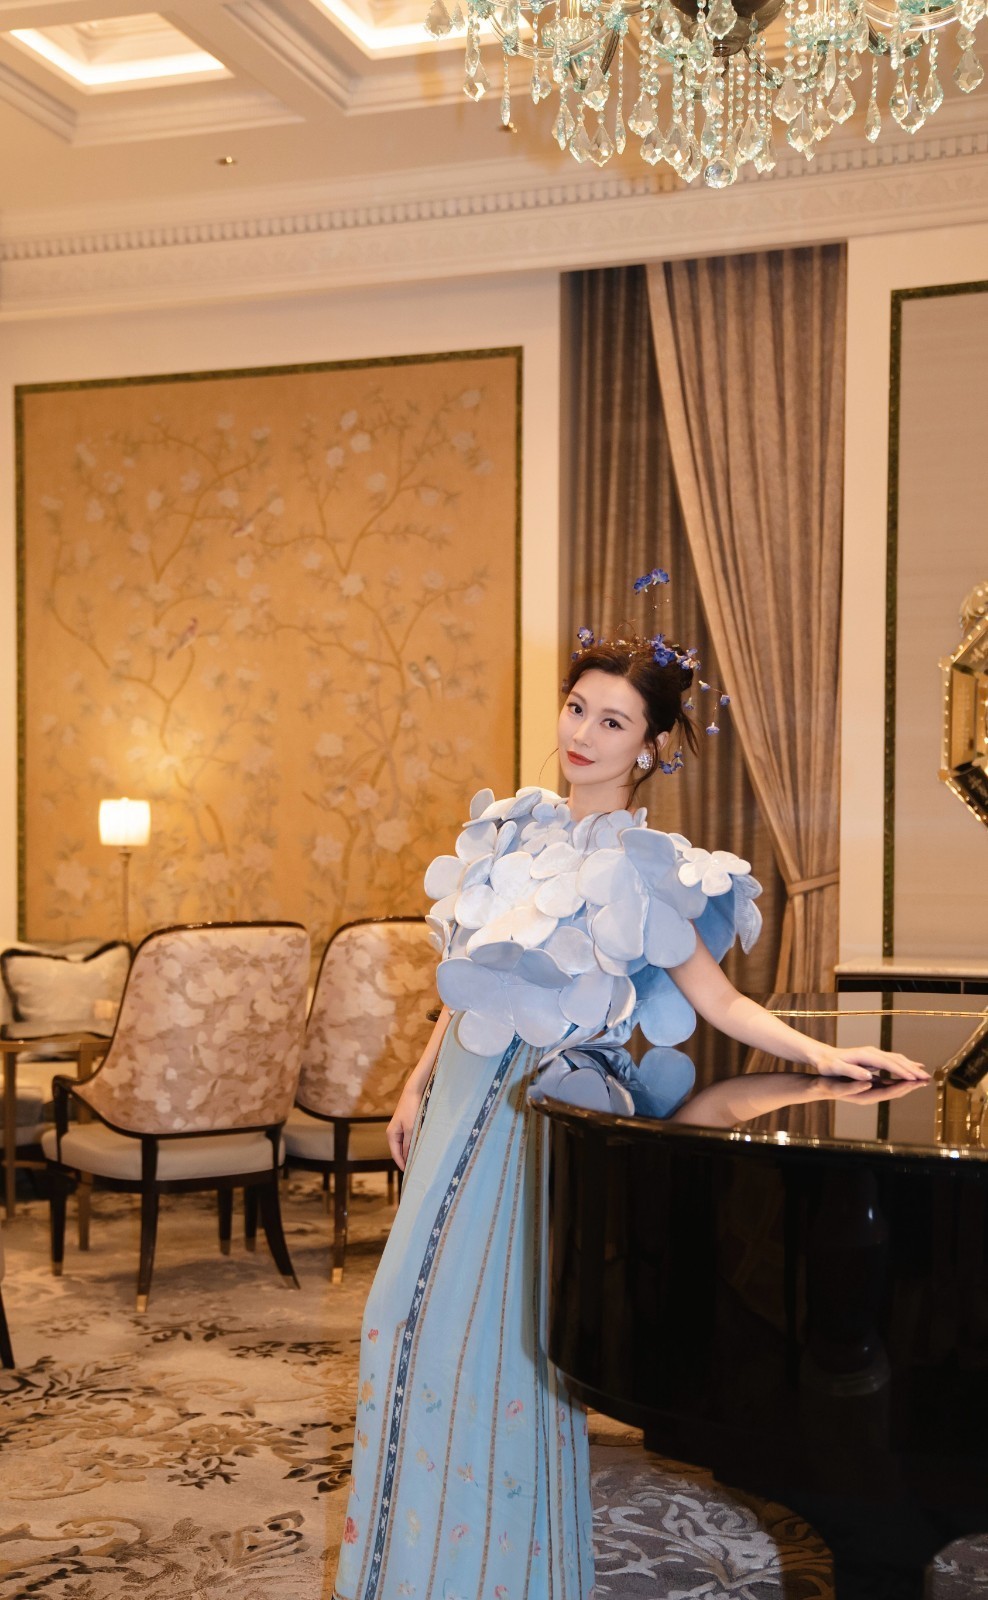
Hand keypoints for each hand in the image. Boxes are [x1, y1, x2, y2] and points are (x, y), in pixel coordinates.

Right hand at [387, 1083, 423, 1171]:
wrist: (414, 1092)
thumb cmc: (411, 1109)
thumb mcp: (410, 1128)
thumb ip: (408, 1144)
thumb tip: (407, 1158)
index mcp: (391, 1134)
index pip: (396, 1154)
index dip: (402, 1164)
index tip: (409, 1173)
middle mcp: (394, 1133)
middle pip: (399, 1151)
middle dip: (406, 1159)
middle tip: (417, 1169)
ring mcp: (400, 1129)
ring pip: (405, 1145)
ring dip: (411, 1152)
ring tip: (420, 1160)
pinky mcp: (407, 1125)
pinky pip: (409, 1139)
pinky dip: (414, 1144)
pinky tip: (421, 1148)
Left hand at [804, 1042, 928, 1082]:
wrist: (822, 1055)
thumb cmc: (828, 1064)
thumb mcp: (836, 1068)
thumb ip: (852, 1072)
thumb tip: (869, 1076)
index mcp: (865, 1055)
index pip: (889, 1064)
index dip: (903, 1072)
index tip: (915, 1079)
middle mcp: (872, 1052)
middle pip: (897, 1060)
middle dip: (912, 1069)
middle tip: (927, 1078)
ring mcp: (874, 1054)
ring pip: (897, 1059)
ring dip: (911, 1067)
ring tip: (925, 1075)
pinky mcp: (874, 1057)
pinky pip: (893, 1061)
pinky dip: (905, 1064)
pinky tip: (912, 1068)